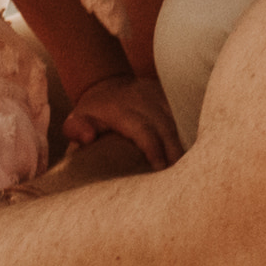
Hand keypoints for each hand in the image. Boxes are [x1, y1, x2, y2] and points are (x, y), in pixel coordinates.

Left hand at [47, 65, 176, 180]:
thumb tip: (87, 137)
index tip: (160, 168)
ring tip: (187, 171)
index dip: (153, 149)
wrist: (106, 87)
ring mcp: (159, 97)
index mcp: (121, 108)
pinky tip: (189, 157)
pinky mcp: (169, 98)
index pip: (142, 129)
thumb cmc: (92, 114)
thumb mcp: (76, 119)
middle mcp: (143, 100)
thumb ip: (75, 129)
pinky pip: (182, 118)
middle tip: (179, 179)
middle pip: (166, 127)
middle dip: (174, 152)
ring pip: (177, 123)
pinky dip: (186, 136)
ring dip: (182, 146)